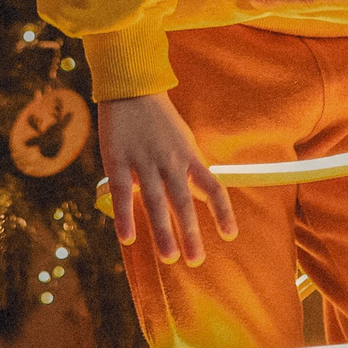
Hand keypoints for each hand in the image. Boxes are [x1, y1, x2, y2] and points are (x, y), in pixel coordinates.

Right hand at [98, 91, 236, 265]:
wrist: (131, 87)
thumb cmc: (158, 117)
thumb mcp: (183, 139)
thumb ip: (191, 167)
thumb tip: (202, 194)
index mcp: (188, 156)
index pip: (212, 187)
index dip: (223, 211)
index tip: (230, 235)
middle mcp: (169, 161)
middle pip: (183, 202)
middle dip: (190, 233)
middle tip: (195, 260)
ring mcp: (143, 161)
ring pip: (155, 201)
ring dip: (162, 231)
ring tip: (170, 258)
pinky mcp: (117, 159)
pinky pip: (122, 192)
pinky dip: (125, 216)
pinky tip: (128, 238)